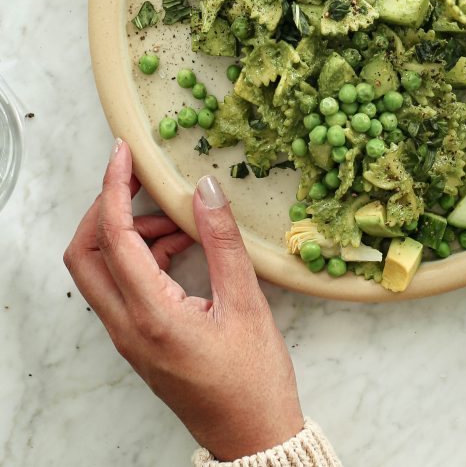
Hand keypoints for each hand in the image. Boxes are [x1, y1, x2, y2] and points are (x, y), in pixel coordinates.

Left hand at [64, 139, 303, 460]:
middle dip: (104, 208)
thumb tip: (204, 187)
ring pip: (101, 270)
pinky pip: (122, 287)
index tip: (124, 154)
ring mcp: (128, 337)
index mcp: (151, 316)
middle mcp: (127, 327)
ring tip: (179, 218)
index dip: (113, 189)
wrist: (252, 436)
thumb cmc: (254, 378)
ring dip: (129, 233)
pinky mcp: (138, 340)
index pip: (113, 239)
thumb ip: (222, 240)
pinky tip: (182, 245)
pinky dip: (141, 256)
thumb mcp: (246, 302)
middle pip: (85, 255)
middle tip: (139, 180)